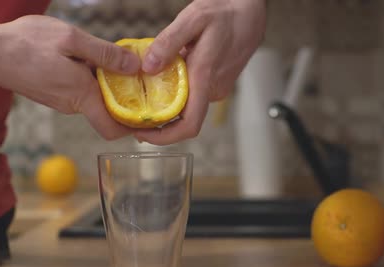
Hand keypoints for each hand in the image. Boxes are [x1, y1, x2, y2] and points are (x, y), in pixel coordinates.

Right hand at [0, 15, 140, 140]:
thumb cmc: (25, 43)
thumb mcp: (70, 39)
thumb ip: (104, 54)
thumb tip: (134, 68)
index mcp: (81, 96)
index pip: (114, 128)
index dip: (135, 125)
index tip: (152, 112)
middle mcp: (73, 105)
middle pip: (110, 112)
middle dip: (128, 98)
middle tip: (143, 76)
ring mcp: (63, 102)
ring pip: (96, 100)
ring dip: (110, 86)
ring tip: (121, 63)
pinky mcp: (55, 94)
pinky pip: (83, 92)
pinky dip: (94, 81)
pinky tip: (96, 61)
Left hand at [134, 0, 266, 144]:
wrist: (250, 10)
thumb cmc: (225, 11)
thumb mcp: (193, 18)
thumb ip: (168, 42)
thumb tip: (148, 67)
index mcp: (204, 77)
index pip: (189, 124)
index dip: (164, 137)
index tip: (143, 134)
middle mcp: (212, 89)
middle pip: (183, 119)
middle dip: (157, 119)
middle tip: (133, 110)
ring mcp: (216, 88)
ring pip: (187, 105)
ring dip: (166, 101)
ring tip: (147, 85)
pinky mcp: (217, 83)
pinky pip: (193, 93)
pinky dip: (177, 90)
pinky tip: (167, 73)